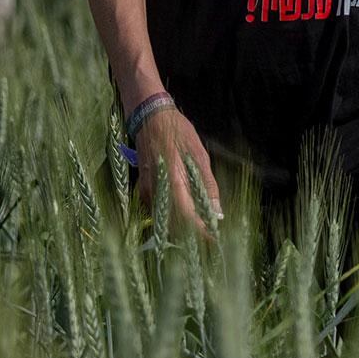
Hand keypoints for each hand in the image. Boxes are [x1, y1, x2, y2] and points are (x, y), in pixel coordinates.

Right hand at [134, 107, 221, 240]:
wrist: (149, 117)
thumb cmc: (178, 132)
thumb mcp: (199, 155)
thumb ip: (207, 185)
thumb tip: (216, 211)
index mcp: (174, 183)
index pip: (188, 219)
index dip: (201, 233)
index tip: (214, 240)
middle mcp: (157, 192)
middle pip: (174, 226)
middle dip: (191, 235)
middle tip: (208, 236)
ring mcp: (147, 192)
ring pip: (164, 221)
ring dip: (181, 228)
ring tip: (199, 227)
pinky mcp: (142, 190)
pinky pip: (157, 212)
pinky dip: (170, 218)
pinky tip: (183, 215)